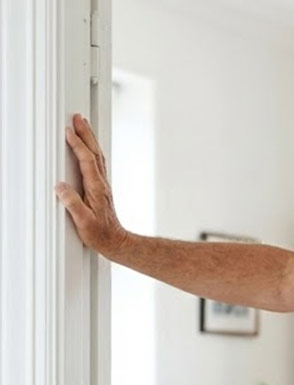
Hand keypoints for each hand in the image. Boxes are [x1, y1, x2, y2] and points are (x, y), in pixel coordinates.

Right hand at [54, 114, 128, 254]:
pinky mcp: (101, 189)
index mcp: (96, 188)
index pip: (87, 161)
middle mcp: (101, 184)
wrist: (116, 242)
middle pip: (94, 153)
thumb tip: (61, 186)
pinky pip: (96, 164)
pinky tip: (87, 149)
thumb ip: (72, 203)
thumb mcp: (83, 222)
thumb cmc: (101, 235)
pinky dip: (91, 151)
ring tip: (82, 126)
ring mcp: (102, 185)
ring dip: (90, 139)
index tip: (69, 132)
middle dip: (86, 134)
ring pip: (97, 156)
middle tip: (78, 118)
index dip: (78, 145)